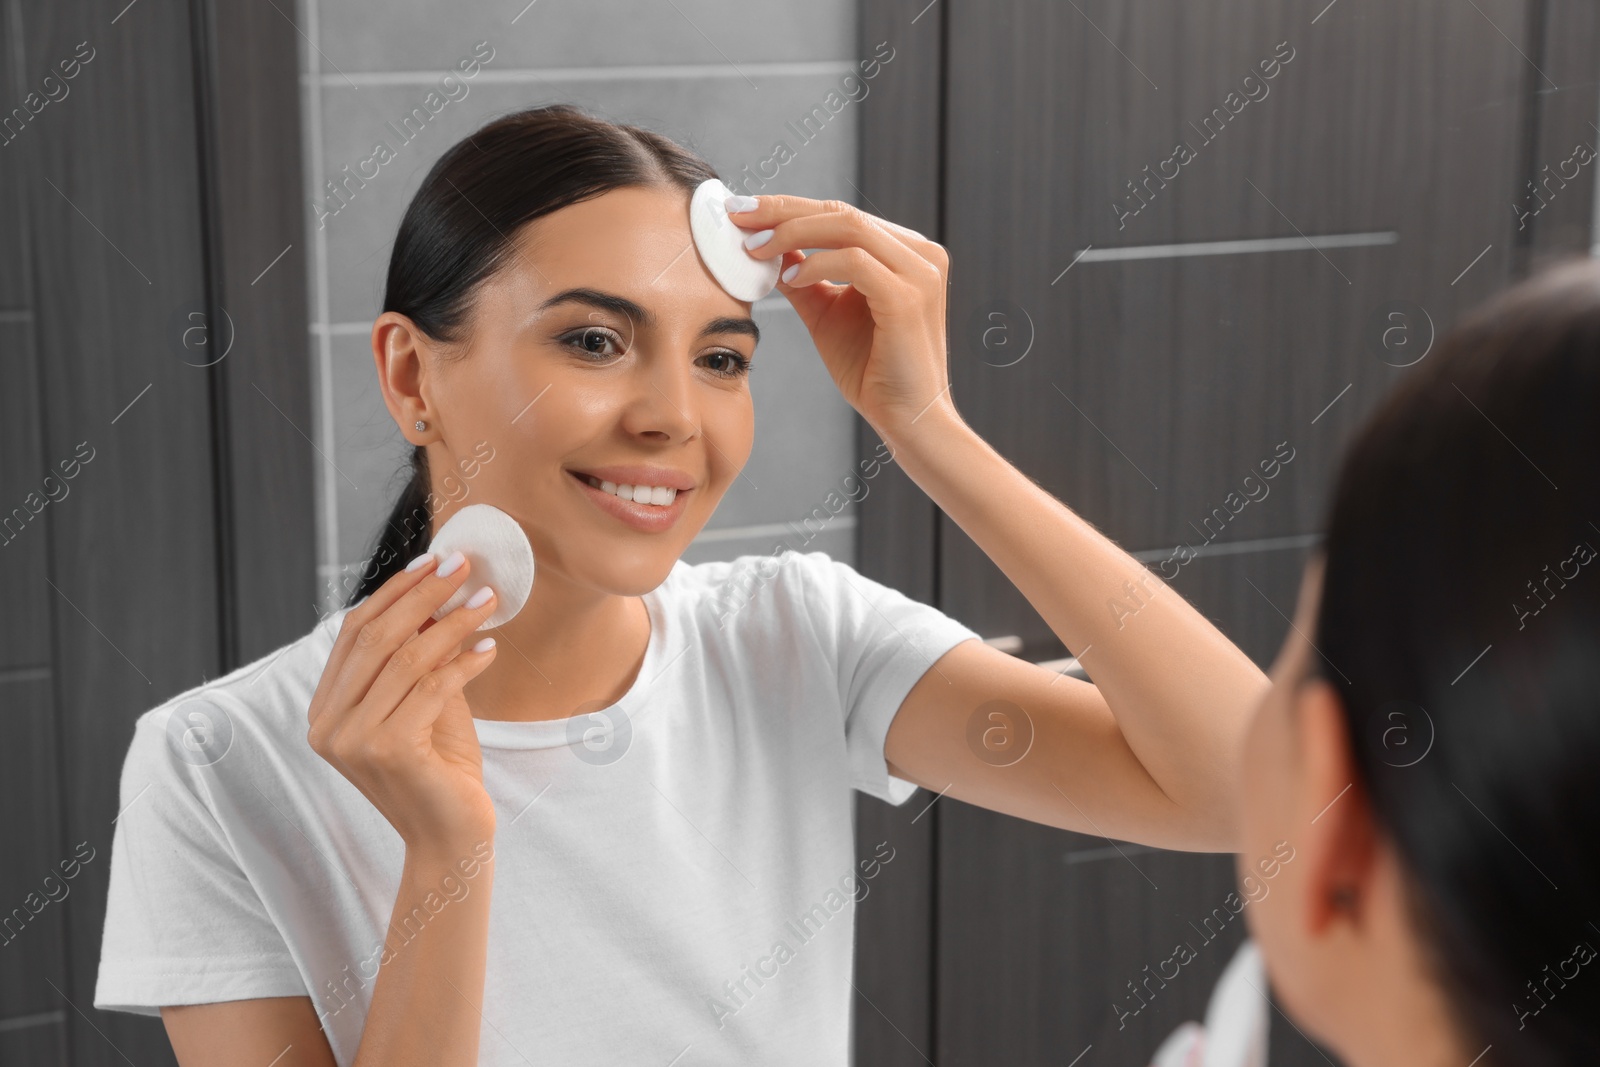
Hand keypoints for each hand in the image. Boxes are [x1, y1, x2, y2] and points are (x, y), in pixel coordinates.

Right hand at [306, 552, 499, 848]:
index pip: (354, 632)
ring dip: (453, 621)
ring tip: (488, 600)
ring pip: (406, 657)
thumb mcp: (425, 703)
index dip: (394, 591)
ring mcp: (352, 740)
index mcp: (325, 710)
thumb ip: (420, 658)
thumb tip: (439, 594)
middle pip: (376, 636)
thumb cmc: (441, 770)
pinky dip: (464, 662)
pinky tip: (490, 649)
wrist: (452, 838)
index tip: (433, 560)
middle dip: (424, 593)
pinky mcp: (388, 751)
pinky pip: (431, 687)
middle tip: (464, 564)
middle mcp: (328, 725)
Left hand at [727, 194, 958, 434]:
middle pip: (842, 212)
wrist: (906, 419)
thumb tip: (765, 248)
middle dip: (783, 210)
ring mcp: (920, 272)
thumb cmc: (872, 371)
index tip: (744, 212)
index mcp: (905, 252)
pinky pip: (854, 262)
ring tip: (755, 250)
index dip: (789, 208)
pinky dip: (817, 265)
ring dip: (792, 233)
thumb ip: (803, 278)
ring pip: (848, 227)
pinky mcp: (908, 297)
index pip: (841, 214)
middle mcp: (921, 253)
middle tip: (738, 216)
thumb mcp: (827, 314)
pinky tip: (790, 279)